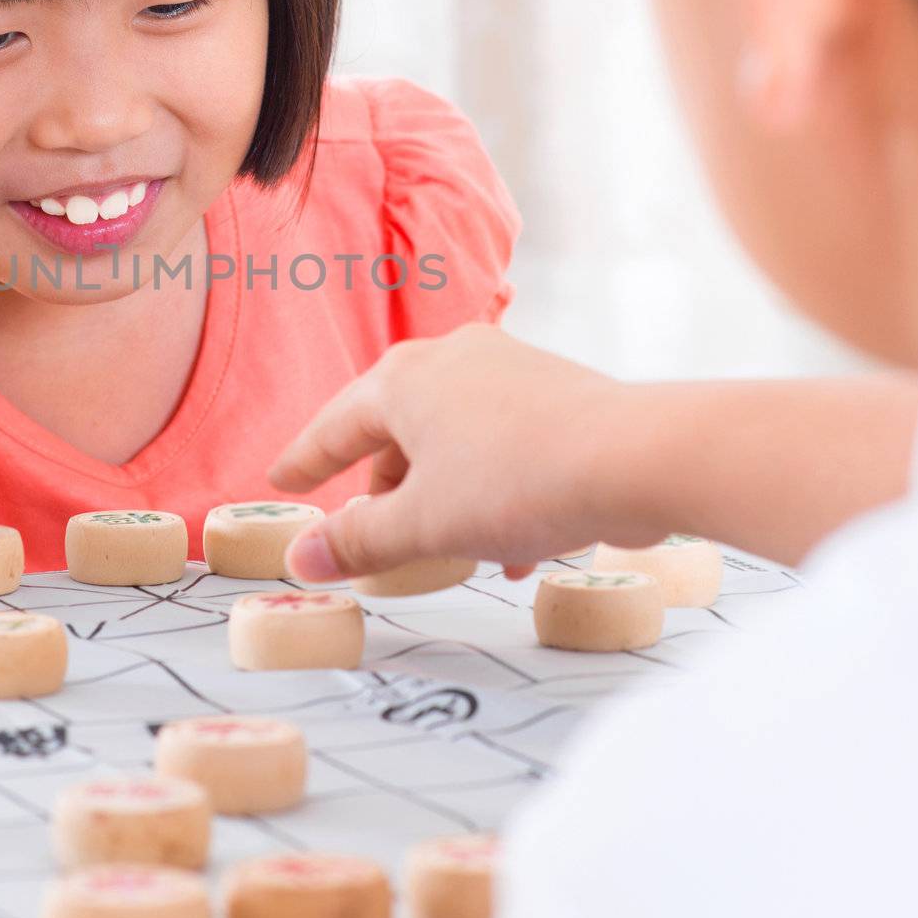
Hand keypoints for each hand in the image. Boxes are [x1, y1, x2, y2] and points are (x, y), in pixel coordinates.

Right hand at [268, 323, 638, 582]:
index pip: (335, 426)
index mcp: (403, 380)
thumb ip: (358, 542)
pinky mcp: (555, 390)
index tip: (282, 481)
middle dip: (386, 488)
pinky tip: (515, 548)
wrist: (636, 456)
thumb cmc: (517, 481)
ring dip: (444, 497)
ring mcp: (508, 369)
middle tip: (374, 531)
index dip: (306, 461)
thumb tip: (300, 557)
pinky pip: (502, 443)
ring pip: (454, 440)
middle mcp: (451, 359)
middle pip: (396, 429)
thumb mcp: (424, 525)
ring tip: (453, 553)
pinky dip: (492, 490)